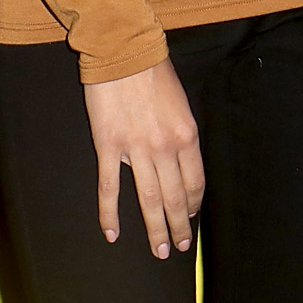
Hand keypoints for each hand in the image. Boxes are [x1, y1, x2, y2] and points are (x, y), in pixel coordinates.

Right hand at [83, 60, 203, 257]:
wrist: (122, 51)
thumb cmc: (154, 71)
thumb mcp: (181, 102)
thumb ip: (182, 134)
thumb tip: (182, 162)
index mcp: (187, 135)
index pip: (195, 182)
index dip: (194, 205)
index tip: (191, 219)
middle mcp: (164, 147)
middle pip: (174, 197)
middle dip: (178, 226)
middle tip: (178, 248)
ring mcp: (135, 149)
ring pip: (147, 199)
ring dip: (154, 228)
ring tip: (158, 251)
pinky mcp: (107, 146)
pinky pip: (109, 188)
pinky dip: (110, 214)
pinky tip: (113, 234)